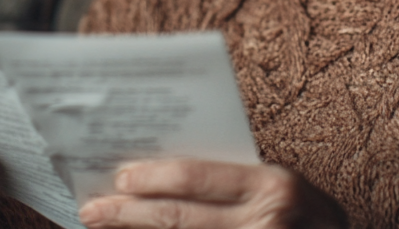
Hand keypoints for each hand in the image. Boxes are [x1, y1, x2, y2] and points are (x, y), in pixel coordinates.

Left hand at [77, 159, 346, 228]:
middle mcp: (267, 222)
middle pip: (180, 219)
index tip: (117, 177)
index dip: (152, 178)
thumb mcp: (282, 192)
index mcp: (273, 186)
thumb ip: (234, 183)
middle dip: (129, 214)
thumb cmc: (305, 220)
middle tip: (93, 209)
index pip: (198, 178)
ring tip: (104, 228)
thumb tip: (160, 175)